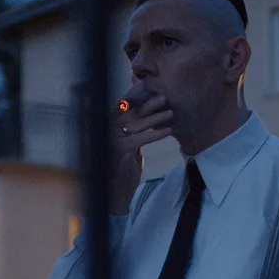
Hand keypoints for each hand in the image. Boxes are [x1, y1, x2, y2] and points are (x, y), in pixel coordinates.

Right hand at [110, 87, 172, 214]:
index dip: (137, 96)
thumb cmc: (125, 165)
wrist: (116, 190)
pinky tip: (168, 131)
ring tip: (170, 113)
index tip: (151, 88)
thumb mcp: (130, 143)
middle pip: (130, 112)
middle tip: (164, 98)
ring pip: (137, 124)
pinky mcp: (120, 150)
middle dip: (148, 104)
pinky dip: (155, 134)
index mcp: (109, 124)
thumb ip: (134, 127)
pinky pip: (140, 139)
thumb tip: (148, 109)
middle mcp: (108, 129)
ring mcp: (112, 139)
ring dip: (155, 118)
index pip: (123, 106)